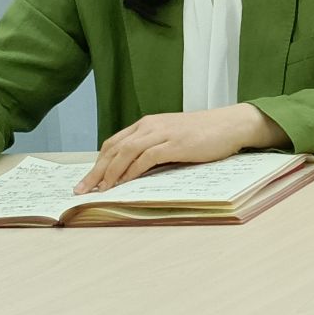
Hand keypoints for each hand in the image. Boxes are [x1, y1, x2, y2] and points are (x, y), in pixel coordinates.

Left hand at [74, 104, 284, 193]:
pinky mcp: (174, 144)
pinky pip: (145, 158)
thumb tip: (136, 171)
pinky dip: (131, 171)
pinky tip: (123, 183)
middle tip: (82, 190)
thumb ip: (155, 149)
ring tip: (100, 190)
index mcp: (148, 123)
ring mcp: (162, 133)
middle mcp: (150, 126)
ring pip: (125, 152)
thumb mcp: (174, 138)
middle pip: (114, 148)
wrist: (231, 124)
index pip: (114, 143)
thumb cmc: (205, 134)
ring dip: (109, 173)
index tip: (88, 181)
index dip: (98, 162)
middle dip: (96, 171)